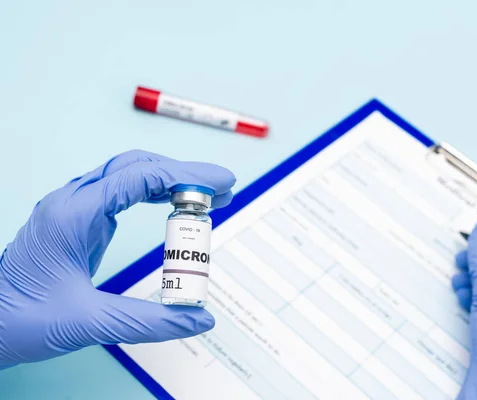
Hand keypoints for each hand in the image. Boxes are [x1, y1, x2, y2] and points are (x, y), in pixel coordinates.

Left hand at [0, 150, 235, 368]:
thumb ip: (149, 322)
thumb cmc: (18, 319)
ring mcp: (74, 209)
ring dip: (169, 182)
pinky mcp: (78, 222)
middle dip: (183, 175)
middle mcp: (73, 202)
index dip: (188, 176)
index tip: (222, 182)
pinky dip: (153, 195)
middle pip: (137, 167)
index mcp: (73, 214)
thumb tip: (199, 319)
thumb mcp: (88, 323)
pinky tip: (171, 206)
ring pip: (129, 176)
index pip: (141, 177)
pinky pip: (121, 194)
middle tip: (221, 190)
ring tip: (205, 198)